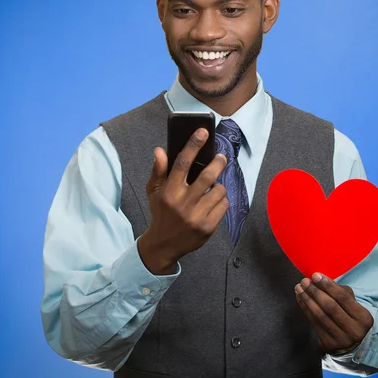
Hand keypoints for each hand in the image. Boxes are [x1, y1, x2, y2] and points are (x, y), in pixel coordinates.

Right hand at [138, 128, 228, 274]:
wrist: (164, 245)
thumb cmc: (161, 213)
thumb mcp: (153, 192)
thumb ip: (158, 171)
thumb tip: (160, 150)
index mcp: (168, 192)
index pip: (182, 163)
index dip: (193, 145)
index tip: (203, 132)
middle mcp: (182, 204)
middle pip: (207, 176)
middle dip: (218, 163)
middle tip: (221, 158)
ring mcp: (196, 217)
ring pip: (218, 191)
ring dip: (218, 186)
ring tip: (212, 188)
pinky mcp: (207, 227)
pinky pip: (223, 205)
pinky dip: (221, 201)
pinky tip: (213, 203)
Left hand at [295, 273, 373, 355]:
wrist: (351, 345)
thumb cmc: (350, 317)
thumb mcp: (353, 304)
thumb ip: (340, 292)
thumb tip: (320, 280)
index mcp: (364, 318)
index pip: (343, 298)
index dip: (328, 286)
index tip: (315, 275)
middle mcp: (354, 331)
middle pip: (330, 307)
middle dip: (315, 292)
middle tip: (304, 281)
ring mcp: (341, 340)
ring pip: (320, 315)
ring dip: (307, 300)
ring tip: (299, 288)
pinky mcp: (328, 344)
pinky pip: (314, 323)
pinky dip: (305, 309)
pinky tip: (301, 299)